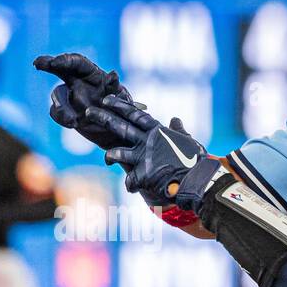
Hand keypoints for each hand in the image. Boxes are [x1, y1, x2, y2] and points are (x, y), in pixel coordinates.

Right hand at [33, 53, 137, 150]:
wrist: (117, 135)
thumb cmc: (123, 114)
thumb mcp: (122, 101)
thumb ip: (115, 89)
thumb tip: (113, 74)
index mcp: (94, 74)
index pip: (77, 62)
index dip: (65, 60)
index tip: (54, 62)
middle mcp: (79, 82)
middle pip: (61, 68)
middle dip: (48, 63)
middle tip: (37, 64)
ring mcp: (70, 97)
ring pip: (58, 95)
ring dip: (61, 107)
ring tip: (72, 121)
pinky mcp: (66, 112)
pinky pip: (56, 112)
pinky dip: (62, 118)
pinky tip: (73, 124)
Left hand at [87, 98, 210, 206]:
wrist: (198, 180)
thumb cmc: (196, 160)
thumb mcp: (188, 141)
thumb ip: (178, 130)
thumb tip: (175, 120)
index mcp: (157, 131)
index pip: (135, 114)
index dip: (120, 106)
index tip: (106, 99)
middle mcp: (147, 141)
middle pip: (120, 126)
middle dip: (103, 118)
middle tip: (88, 111)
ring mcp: (144, 158)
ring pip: (118, 153)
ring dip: (111, 156)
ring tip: (108, 159)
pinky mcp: (143, 175)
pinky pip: (129, 181)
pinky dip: (131, 185)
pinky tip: (134, 188)